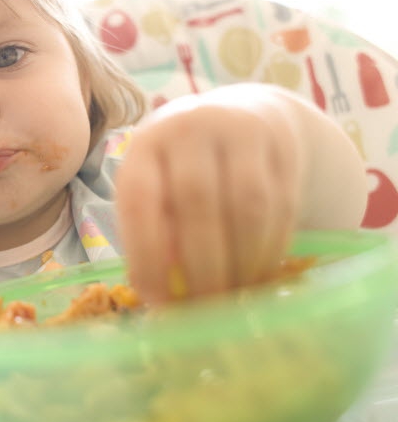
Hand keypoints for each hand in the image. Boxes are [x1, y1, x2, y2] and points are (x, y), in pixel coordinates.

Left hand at [115, 85, 302, 303]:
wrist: (242, 113)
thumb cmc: (184, 166)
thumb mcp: (157, 186)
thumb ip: (152, 230)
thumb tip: (160, 295)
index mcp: (146, 144)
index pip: (139, 201)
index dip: (146, 255)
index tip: (158, 301)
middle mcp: (190, 127)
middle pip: (196, 203)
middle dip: (201, 267)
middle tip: (204, 309)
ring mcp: (240, 131)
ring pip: (247, 207)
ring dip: (242, 263)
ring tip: (234, 298)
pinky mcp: (283, 145)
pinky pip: (282, 205)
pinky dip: (271, 249)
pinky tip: (260, 276)